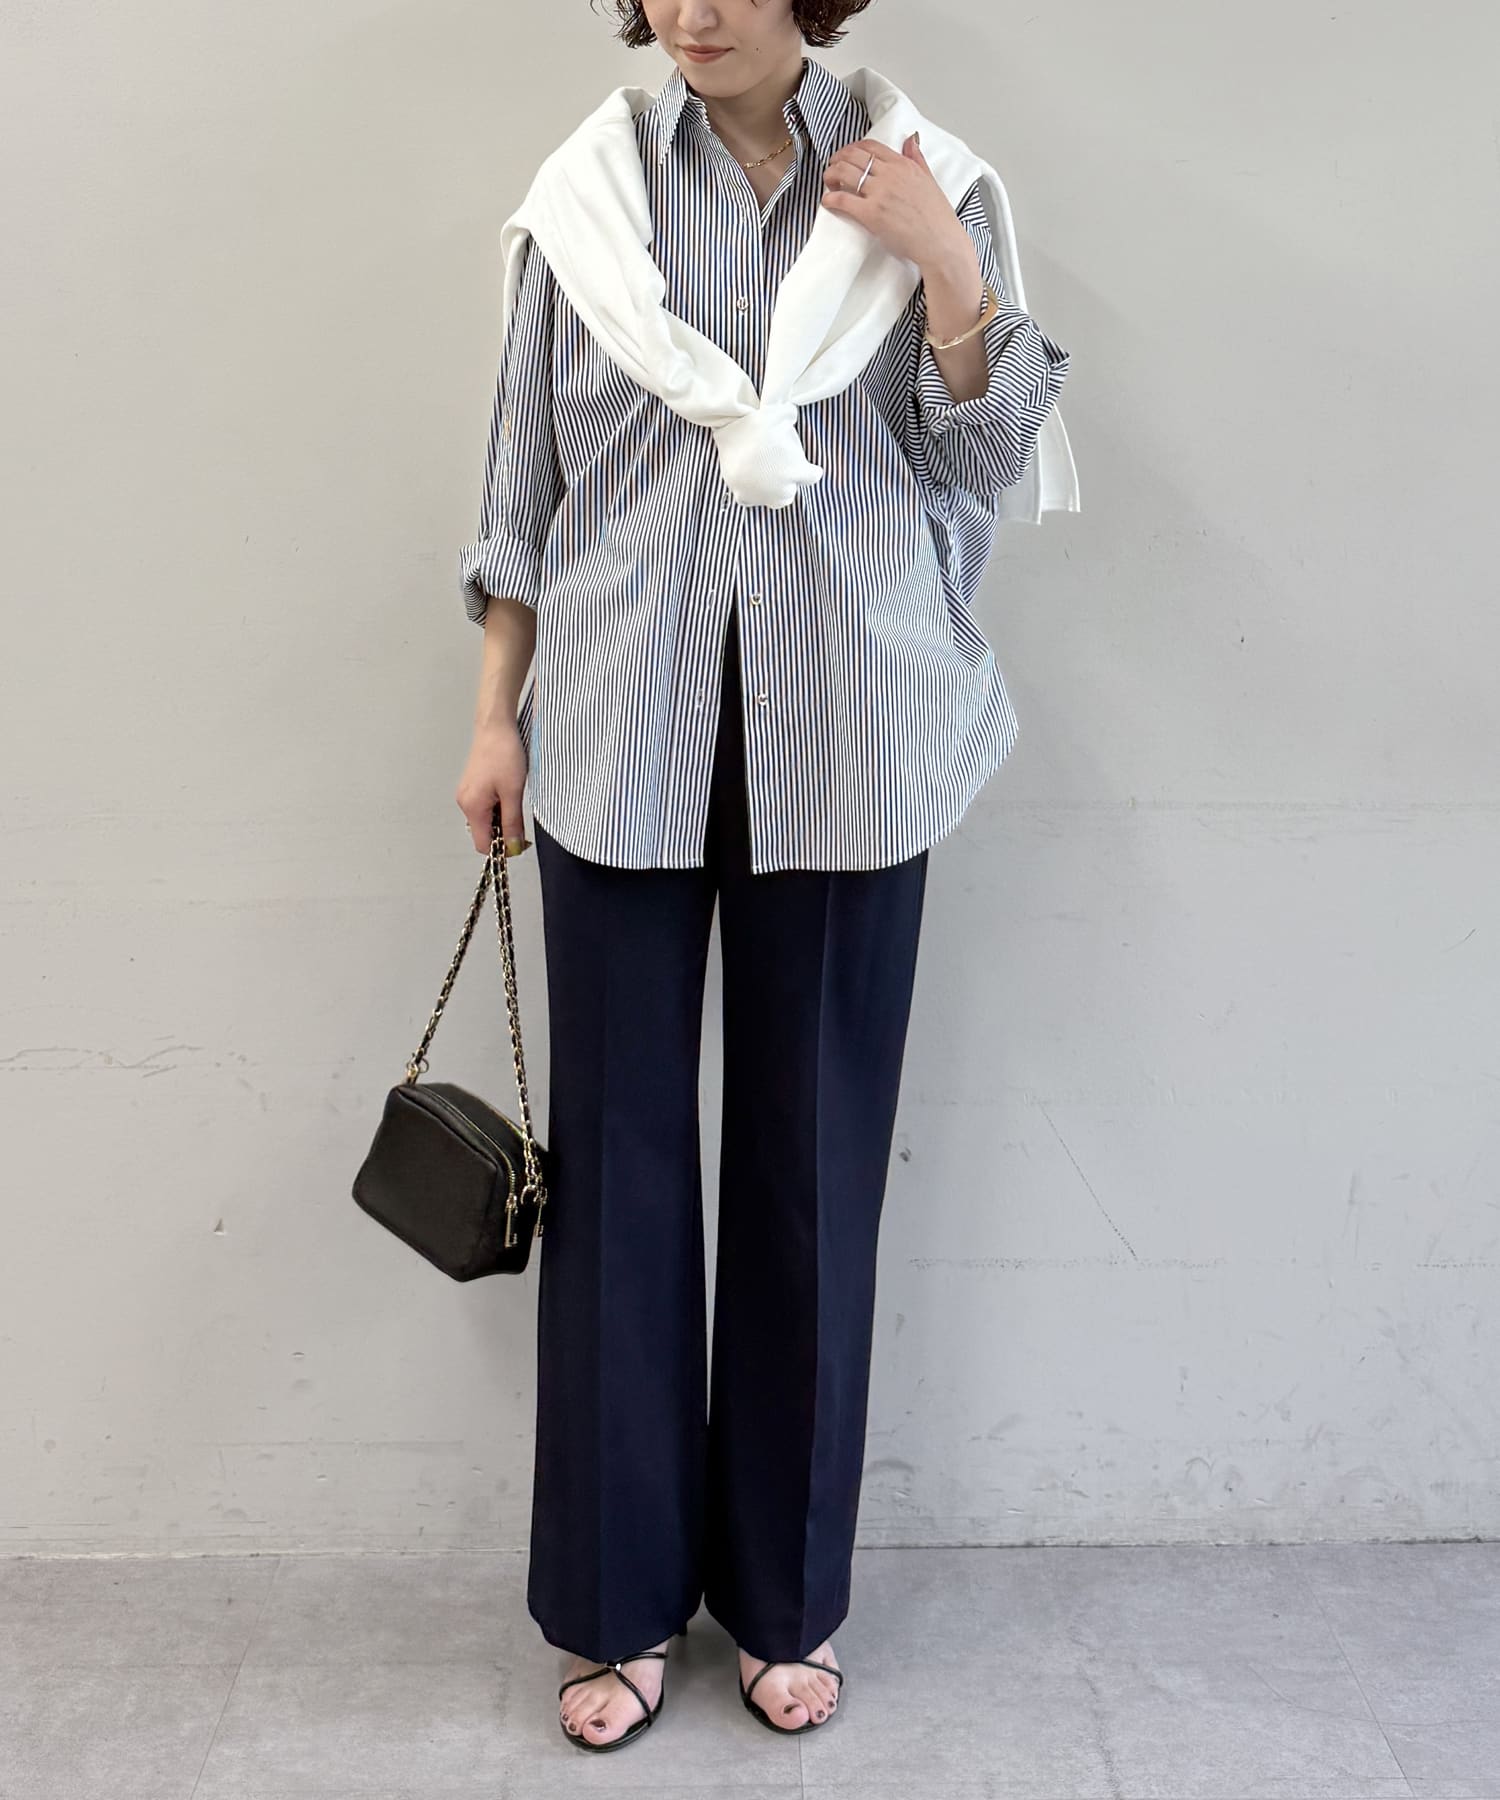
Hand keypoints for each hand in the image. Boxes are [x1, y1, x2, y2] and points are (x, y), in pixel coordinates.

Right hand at [456, 720, 531, 856]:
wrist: (495, 727)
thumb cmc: (504, 754)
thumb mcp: (513, 792)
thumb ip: (512, 822)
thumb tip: (513, 847)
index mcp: (472, 807)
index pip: (483, 845)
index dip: (502, 848)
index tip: (519, 841)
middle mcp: (465, 803)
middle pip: (483, 833)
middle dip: (503, 832)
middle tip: (520, 815)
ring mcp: (467, 794)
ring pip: (485, 820)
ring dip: (501, 817)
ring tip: (514, 796)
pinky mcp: (472, 786)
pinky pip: (484, 806)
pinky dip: (497, 806)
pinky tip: (507, 790)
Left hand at [820, 133, 972, 274]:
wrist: (940, 242)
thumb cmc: (936, 218)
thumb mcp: (929, 179)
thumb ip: (916, 158)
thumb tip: (911, 141)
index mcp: (903, 165)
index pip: (870, 147)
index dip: (852, 148)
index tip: (846, 155)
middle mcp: (889, 175)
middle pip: (853, 156)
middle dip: (837, 160)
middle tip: (832, 169)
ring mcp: (879, 193)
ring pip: (844, 173)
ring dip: (830, 176)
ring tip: (828, 183)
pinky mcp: (871, 214)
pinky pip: (843, 200)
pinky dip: (830, 199)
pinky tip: (828, 202)